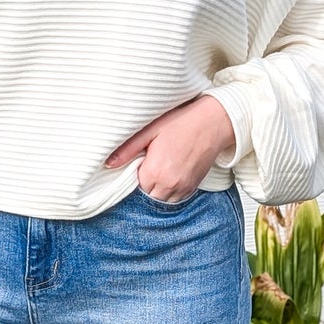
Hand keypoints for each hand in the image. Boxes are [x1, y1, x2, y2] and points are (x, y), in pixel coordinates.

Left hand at [106, 95, 234, 202]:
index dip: (132, 177)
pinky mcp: (193, 188)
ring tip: (157, 172)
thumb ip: (128, 149)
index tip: (135, 166)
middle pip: (147, 197)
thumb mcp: (150, 130)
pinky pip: (175, 199)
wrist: (214, 123)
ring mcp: (183, 188)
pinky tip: (168, 176)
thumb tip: (108, 163)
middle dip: (143, 187)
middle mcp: (169, 185)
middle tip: (145, 168)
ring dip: (156, 191)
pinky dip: (169, 192)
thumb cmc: (181, 122)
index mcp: (155, 171)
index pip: (134, 187)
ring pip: (161, 201)